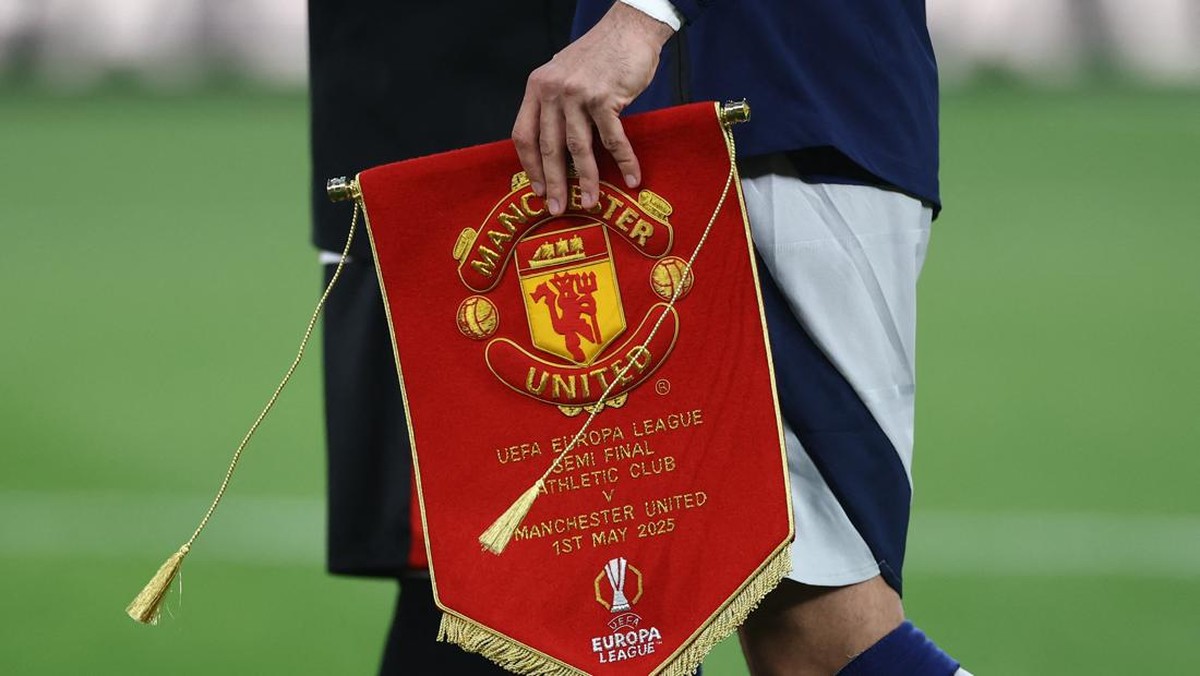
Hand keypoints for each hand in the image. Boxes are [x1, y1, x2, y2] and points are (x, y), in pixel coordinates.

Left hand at [512, 3, 673, 215]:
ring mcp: (578, 94)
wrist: (629, 28)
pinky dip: (624, 161)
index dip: (530, 166)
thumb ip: (555, 104)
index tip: (537, 190)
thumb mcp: (564, 74)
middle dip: (553, 183)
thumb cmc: (600, 55)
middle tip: (556, 209)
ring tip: (589, 202)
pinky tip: (631, 178)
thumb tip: (556, 147)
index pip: (524, 135)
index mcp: (537, 88)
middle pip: (548, 147)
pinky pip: (613, 139)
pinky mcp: (605, 98)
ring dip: (585, 180)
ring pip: (578, 148)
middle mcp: (552, 91)